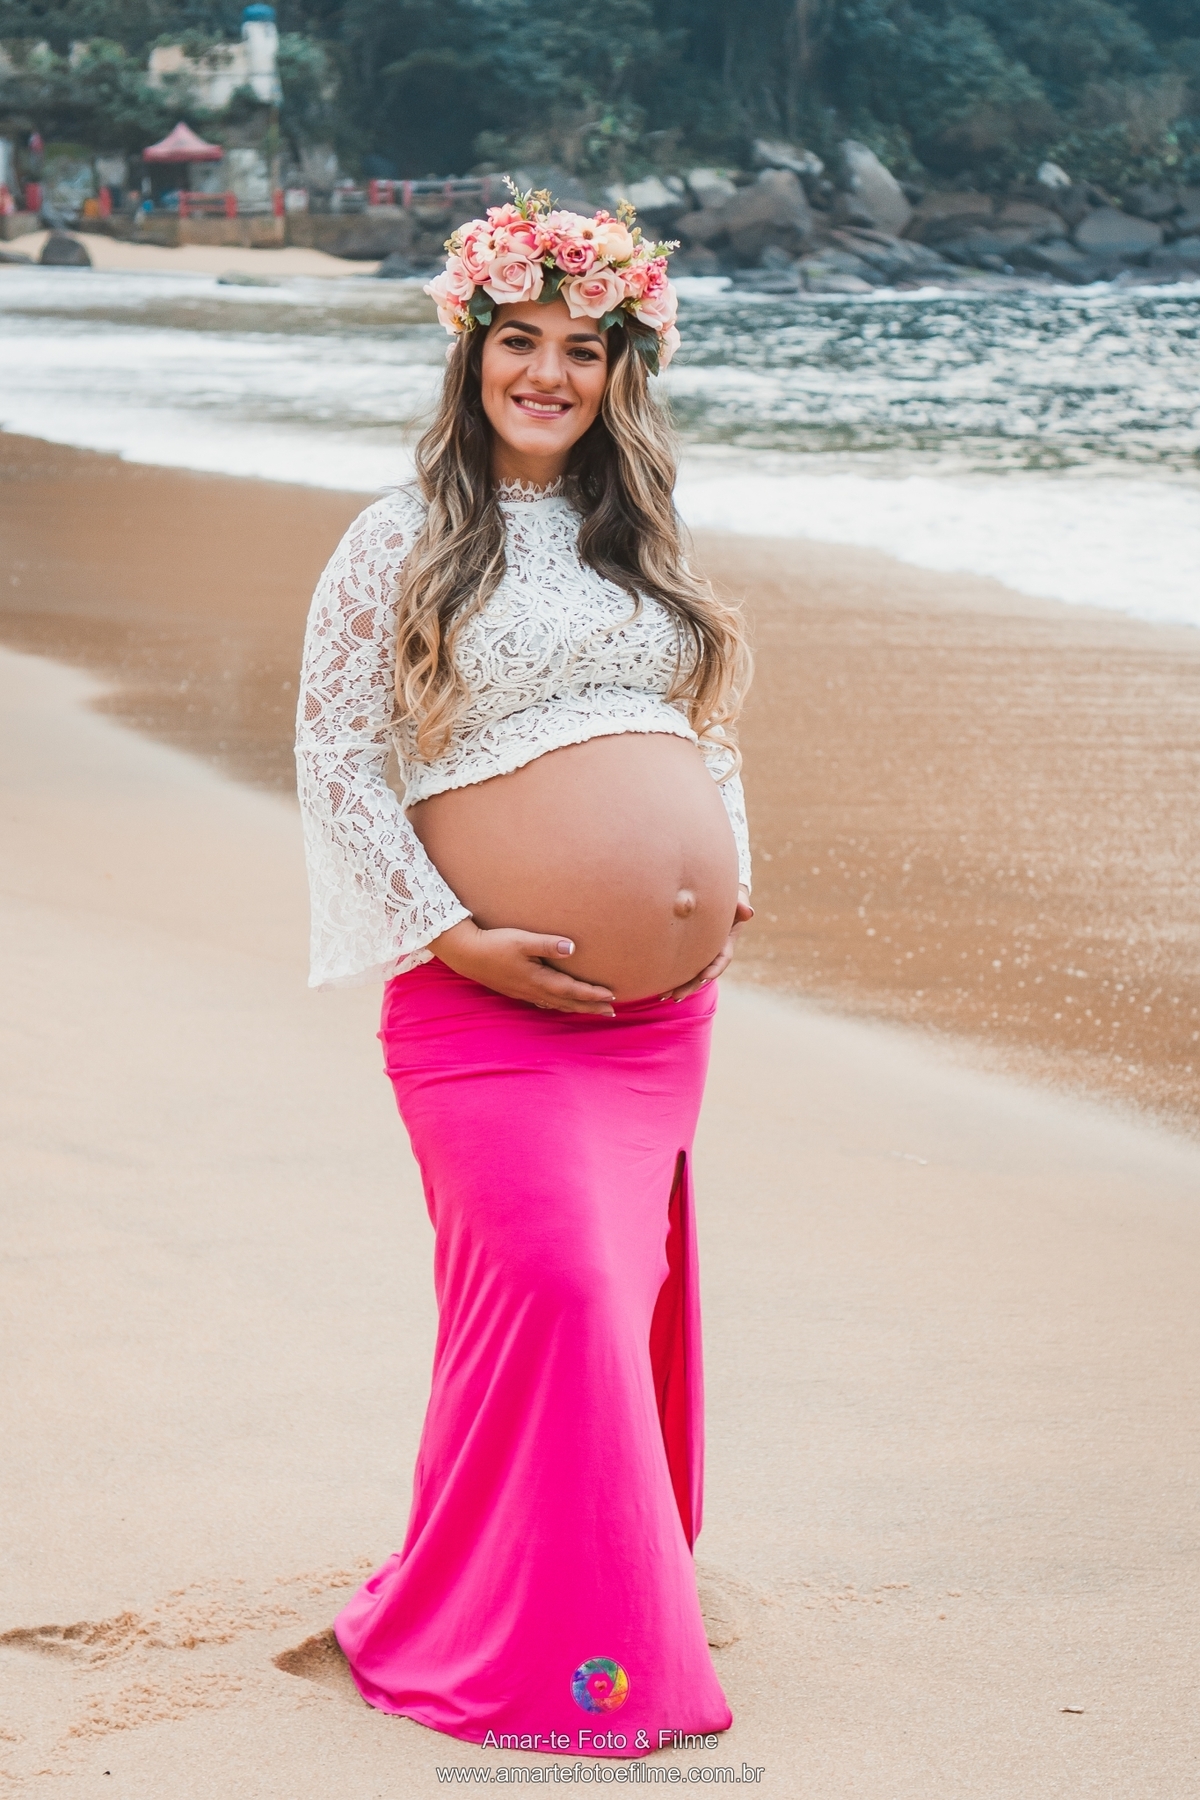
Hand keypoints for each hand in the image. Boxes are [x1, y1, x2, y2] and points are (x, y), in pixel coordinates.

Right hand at [430, 919, 616, 1014]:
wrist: (466, 954)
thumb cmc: (495, 944)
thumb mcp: (522, 940)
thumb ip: (547, 944)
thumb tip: (572, 948)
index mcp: (539, 979)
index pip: (572, 990)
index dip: (593, 994)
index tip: (612, 997)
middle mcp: (534, 990)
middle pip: (568, 1002)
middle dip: (590, 1007)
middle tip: (612, 1012)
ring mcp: (524, 992)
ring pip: (556, 1005)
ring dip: (576, 1008)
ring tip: (592, 1010)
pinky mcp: (517, 990)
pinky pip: (544, 1003)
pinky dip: (558, 1005)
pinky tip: (559, 1004)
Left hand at [665, 888, 753, 1001]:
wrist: (717, 896)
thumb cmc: (729, 898)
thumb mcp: (737, 899)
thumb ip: (741, 904)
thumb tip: (749, 911)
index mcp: (726, 942)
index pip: (722, 959)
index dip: (714, 969)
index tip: (704, 977)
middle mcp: (712, 952)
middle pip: (703, 973)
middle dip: (691, 986)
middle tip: (676, 996)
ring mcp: (700, 953)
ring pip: (690, 973)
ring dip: (678, 986)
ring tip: (662, 997)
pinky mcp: (688, 950)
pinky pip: (680, 965)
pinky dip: (669, 975)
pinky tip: (655, 985)